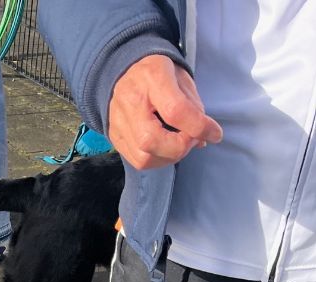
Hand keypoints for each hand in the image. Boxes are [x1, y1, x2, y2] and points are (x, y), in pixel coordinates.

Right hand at [108, 55, 222, 169]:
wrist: (123, 71)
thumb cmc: (156, 73)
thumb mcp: (181, 77)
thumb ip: (193, 106)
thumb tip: (202, 137)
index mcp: (152, 78)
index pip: (175, 111)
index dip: (198, 127)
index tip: (215, 134)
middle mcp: (130, 102)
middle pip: (152, 140)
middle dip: (180, 147)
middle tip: (192, 139)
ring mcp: (118, 123)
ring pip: (144, 157)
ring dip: (169, 157)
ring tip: (180, 144)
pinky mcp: (115, 138)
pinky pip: (137, 161)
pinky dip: (157, 161)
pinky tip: (166, 149)